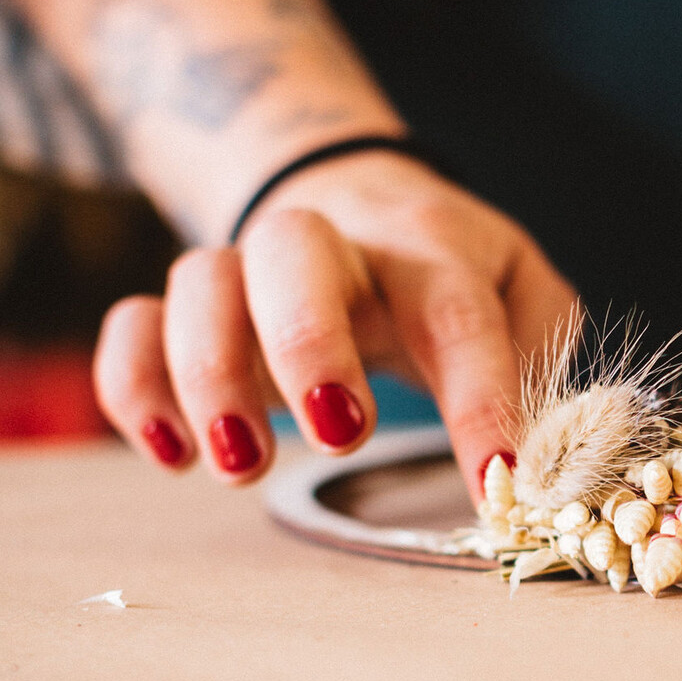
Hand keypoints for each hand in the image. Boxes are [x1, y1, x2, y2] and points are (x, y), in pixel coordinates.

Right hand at [93, 150, 576, 494]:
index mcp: (430, 250)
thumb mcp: (521, 286)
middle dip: (308, 342)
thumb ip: (545, 348)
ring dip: (210, 374)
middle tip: (341, 433)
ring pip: (202, 283)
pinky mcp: (184, 306)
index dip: (483, 401)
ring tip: (242, 464)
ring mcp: (248, 269)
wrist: (349, 193)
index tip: (499, 487)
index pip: (459, 316)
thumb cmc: (448, 269)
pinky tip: (170, 454)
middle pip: (294, 251)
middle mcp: (333, 248)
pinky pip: (133, 323)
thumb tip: (549, 437)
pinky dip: (134, 384)